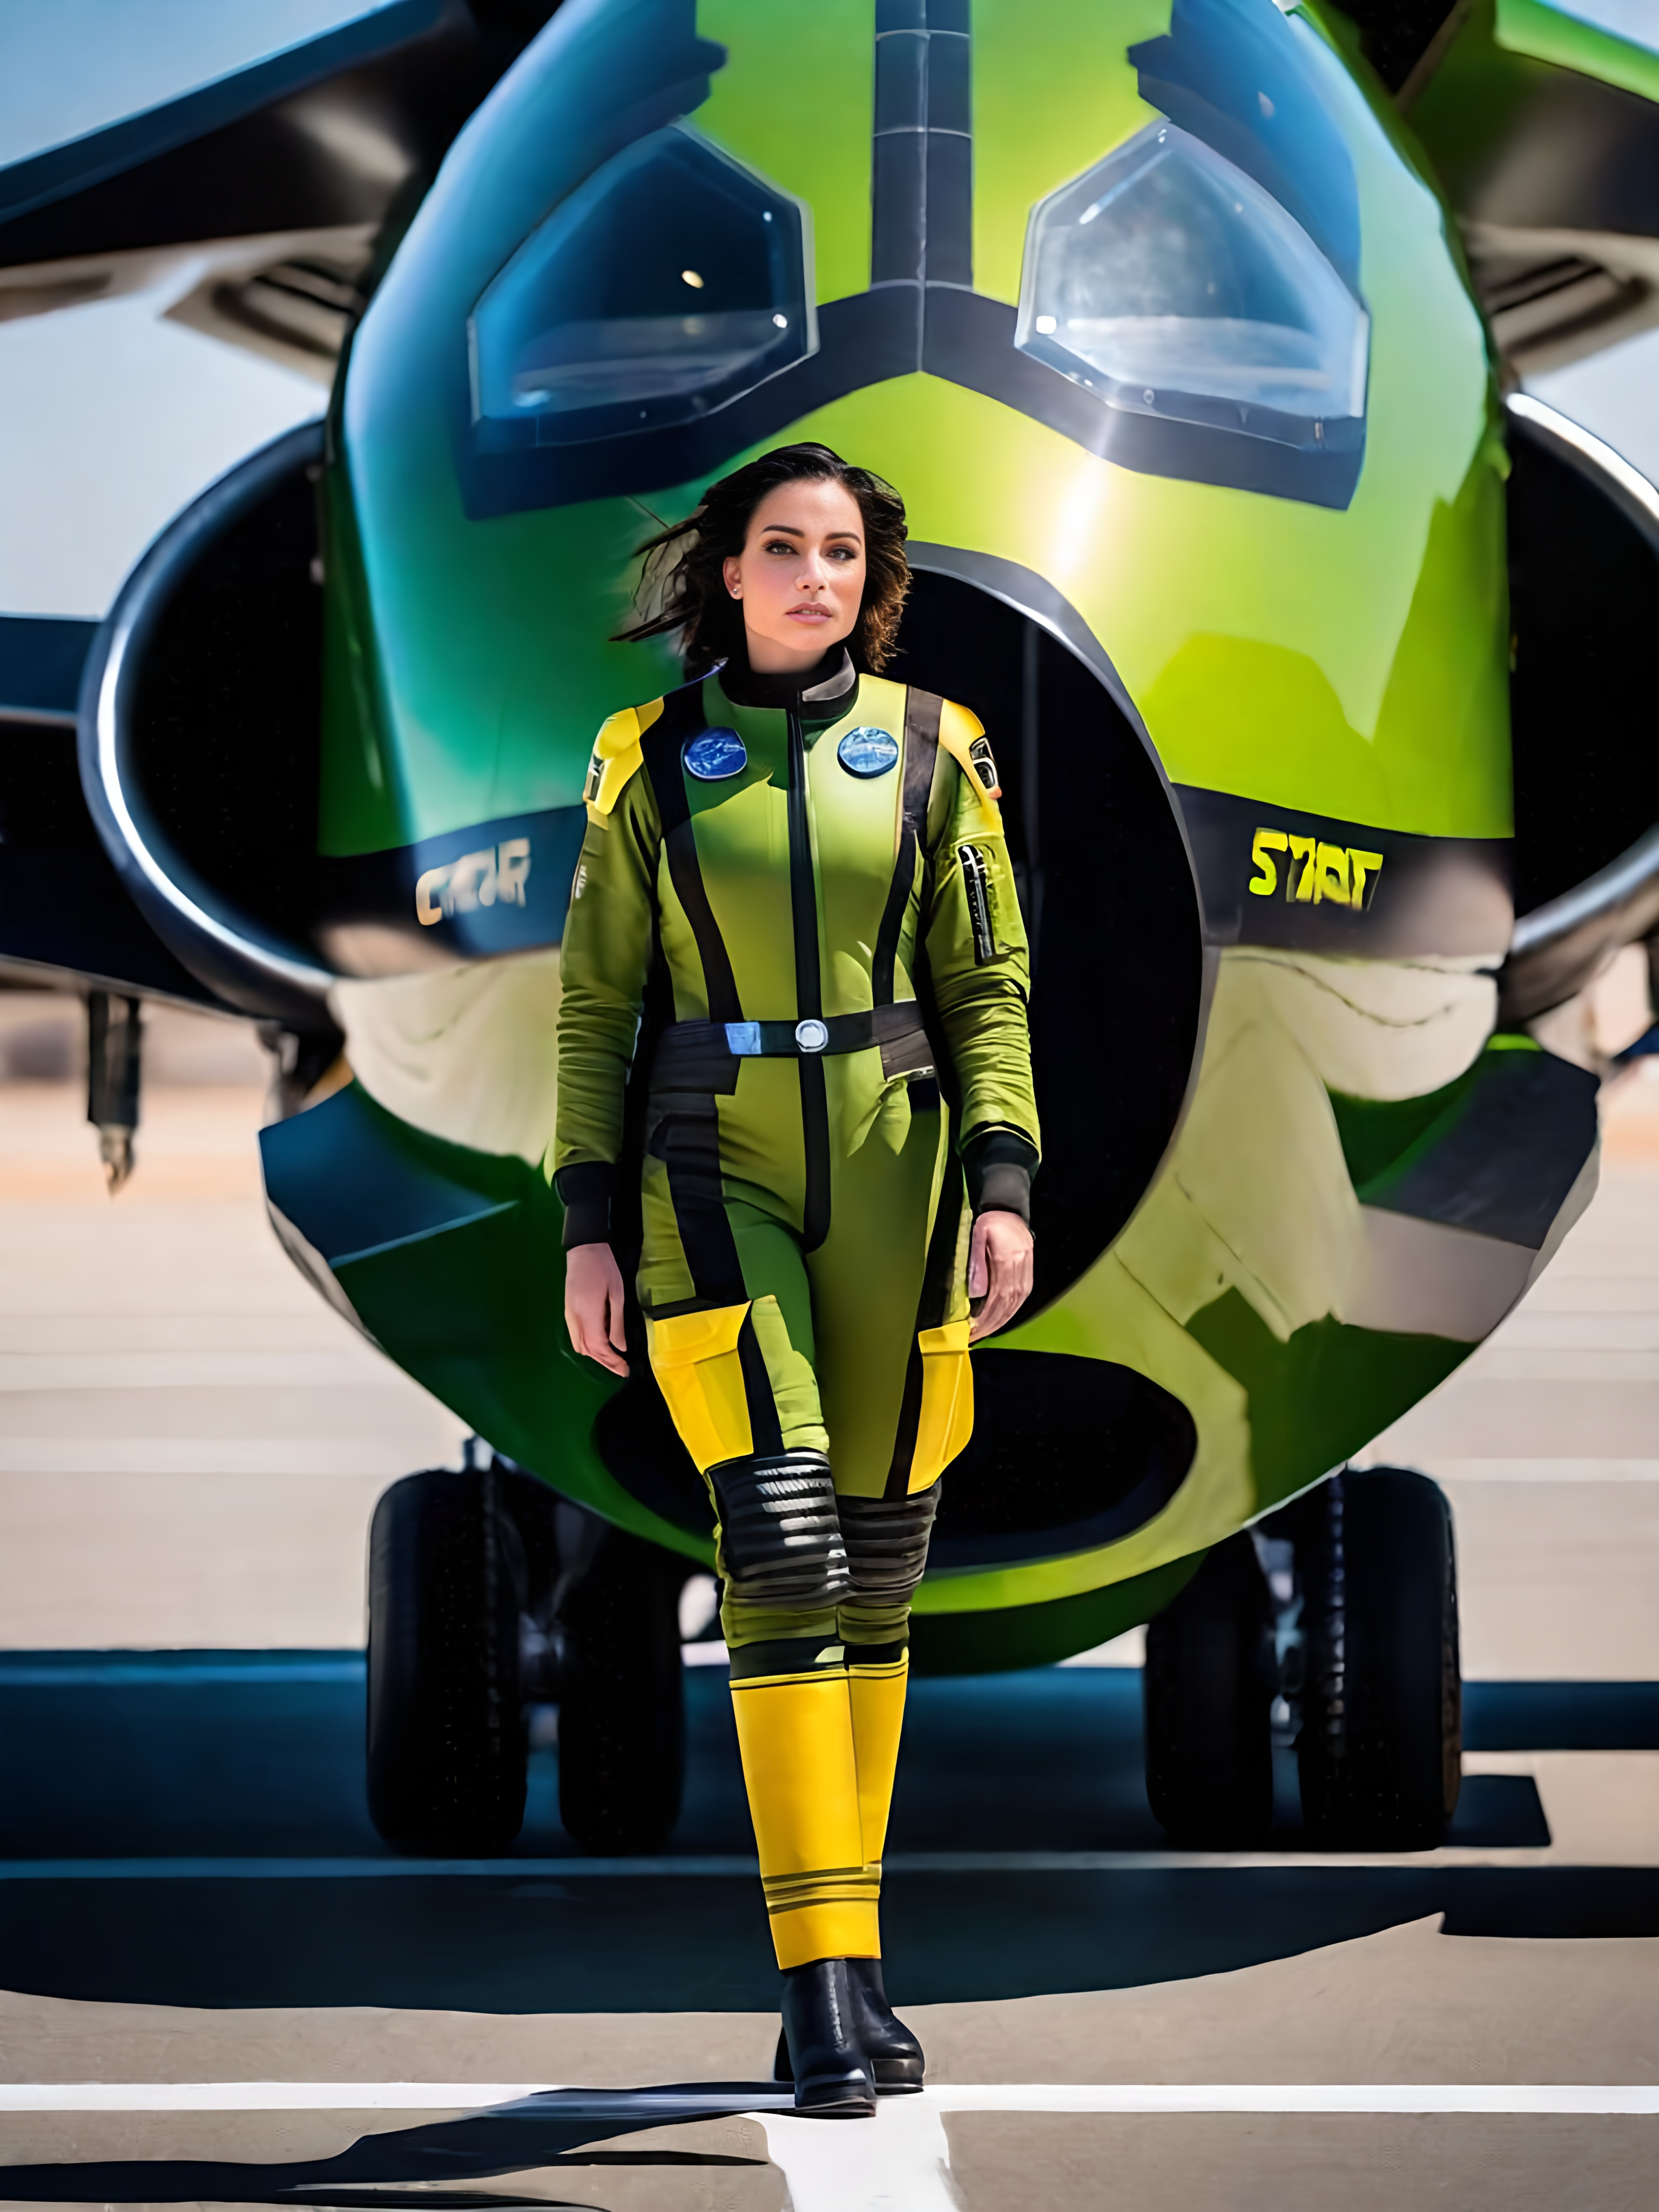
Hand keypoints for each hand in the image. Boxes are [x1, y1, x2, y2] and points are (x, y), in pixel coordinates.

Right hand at [564, 1242, 628, 1375]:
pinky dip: (587, 1347)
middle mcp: (575, 1319)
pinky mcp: (568, 1311)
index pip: (599, 1347)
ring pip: (580, 1346)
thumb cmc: (604, 1268)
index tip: (625, 1369)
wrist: (583, 1249)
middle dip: (605, 1363)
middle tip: (622, 1370)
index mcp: (588, 1315)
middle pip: (588, 1350)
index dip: (612, 1361)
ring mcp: (569, 1316)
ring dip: (596, 1357)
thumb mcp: (617, 1294)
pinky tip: (599, 1346)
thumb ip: (617, 1323)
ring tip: (613, 1361)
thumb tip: (621, 1347)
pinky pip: (575, 1337)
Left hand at [967, 1211, 1034, 1340]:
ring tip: (983, 1333)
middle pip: (1006, 1306)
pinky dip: (1007, 1314)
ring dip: (998, 1323)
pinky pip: (1019, 1302)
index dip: (985, 1317)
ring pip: (1014, 1307)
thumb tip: (975, 1293)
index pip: (997, 1297)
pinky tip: (997, 1322)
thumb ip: (976, 1263)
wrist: (1010, 1213)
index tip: (972, 1328)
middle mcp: (1020, 1271)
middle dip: (990, 1325)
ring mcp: (1026, 1276)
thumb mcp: (978, 1235)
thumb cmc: (992, 1223)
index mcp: (1008, 1261)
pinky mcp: (1028, 1278)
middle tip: (974, 1336)